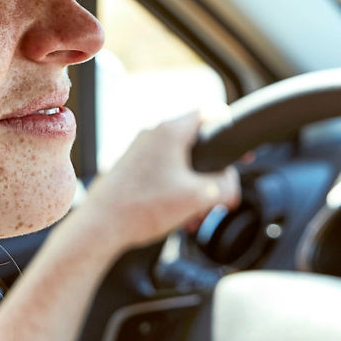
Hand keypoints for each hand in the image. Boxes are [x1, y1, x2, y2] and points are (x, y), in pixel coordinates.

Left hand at [76, 110, 239, 253]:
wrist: (100, 226)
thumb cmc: (143, 208)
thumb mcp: (199, 197)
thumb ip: (225, 186)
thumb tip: (231, 184)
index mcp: (170, 131)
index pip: (210, 113)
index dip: (230, 129)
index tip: (239, 149)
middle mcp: (153, 134)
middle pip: (197, 144)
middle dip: (211, 174)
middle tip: (218, 196)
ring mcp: (140, 150)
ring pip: (180, 162)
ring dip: (194, 187)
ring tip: (195, 214)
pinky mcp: (131, 167)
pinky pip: (163, 172)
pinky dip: (176, 190)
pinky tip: (178, 216)